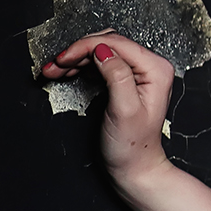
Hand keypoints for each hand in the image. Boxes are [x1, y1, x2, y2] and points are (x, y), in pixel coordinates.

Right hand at [39, 31, 177, 187]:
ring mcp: (138, 73)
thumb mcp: (124, 110)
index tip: (64, 58)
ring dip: (75, 59)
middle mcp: (150, 67)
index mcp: (156, 70)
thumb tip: (103, 50)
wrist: (134, 167)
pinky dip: (80, 66)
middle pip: (108, 45)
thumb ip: (117, 76)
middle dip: (78, 52)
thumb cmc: (132, 145)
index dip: (86, 47)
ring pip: (101, 53)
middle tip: (55, 64)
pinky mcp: (125, 80)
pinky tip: (64, 73)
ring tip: (53, 70)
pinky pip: (100, 64)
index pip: (116, 44)